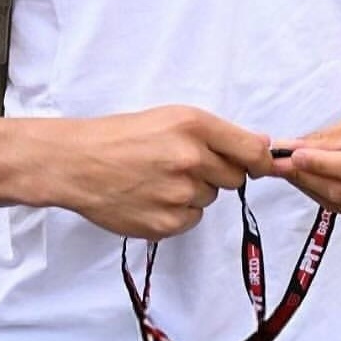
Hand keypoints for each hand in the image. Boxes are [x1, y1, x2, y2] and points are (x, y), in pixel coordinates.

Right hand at [45, 106, 272, 240]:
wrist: (77, 163)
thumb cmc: (121, 136)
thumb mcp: (170, 118)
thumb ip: (217, 133)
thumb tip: (264, 147)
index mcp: (193, 126)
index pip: (253, 151)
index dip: (260, 162)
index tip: (258, 166)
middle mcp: (191, 159)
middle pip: (234, 178)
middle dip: (216, 174)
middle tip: (182, 166)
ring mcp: (179, 194)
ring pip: (210, 199)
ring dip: (193, 193)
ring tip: (158, 180)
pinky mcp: (167, 223)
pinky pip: (191, 220)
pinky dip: (176, 213)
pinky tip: (150, 197)